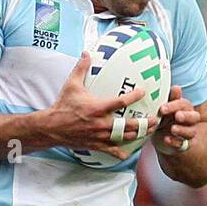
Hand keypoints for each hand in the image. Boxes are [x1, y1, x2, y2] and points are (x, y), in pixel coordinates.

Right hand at [40, 52, 158, 153]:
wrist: (52, 127)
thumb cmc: (62, 105)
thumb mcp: (71, 85)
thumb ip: (81, 68)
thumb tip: (86, 52)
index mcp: (98, 108)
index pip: (121, 101)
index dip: (134, 96)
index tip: (143, 91)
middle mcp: (101, 123)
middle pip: (129, 125)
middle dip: (144, 123)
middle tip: (155, 118)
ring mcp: (100, 136)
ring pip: (124, 138)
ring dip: (138, 135)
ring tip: (148, 131)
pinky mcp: (95, 145)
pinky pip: (111, 151)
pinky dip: (120, 153)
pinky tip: (128, 153)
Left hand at [153, 86, 199, 155]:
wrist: (163, 139)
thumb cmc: (164, 120)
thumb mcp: (165, 110)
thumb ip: (170, 100)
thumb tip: (176, 87)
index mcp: (185, 109)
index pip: (184, 105)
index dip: (175, 105)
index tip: (162, 108)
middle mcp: (189, 121)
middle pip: (194, 117)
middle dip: (186, 116)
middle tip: (177, 116)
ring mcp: (187, 134)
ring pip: (190, 132)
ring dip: (182, 130)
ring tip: (173, 129)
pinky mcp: (183, 146)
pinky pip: (182, 145)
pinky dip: (175, 142)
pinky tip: (167, 139)